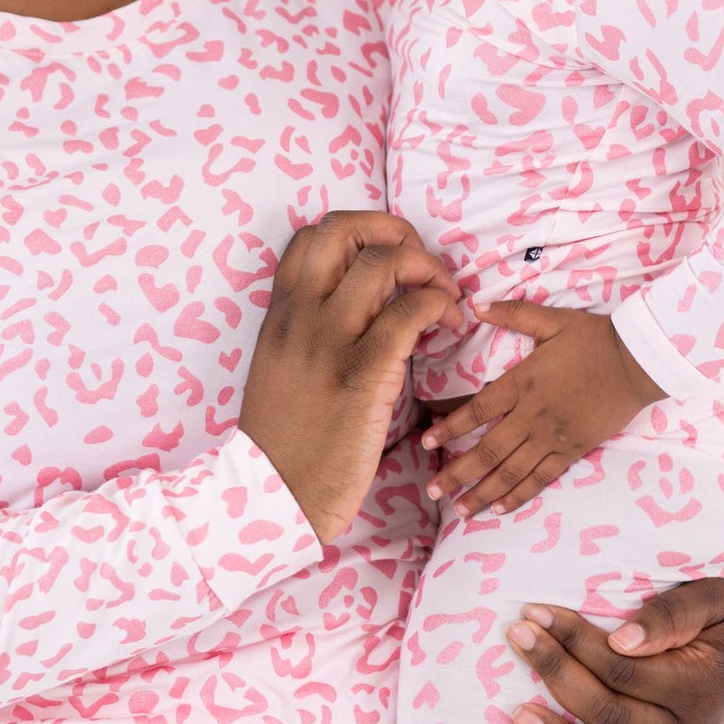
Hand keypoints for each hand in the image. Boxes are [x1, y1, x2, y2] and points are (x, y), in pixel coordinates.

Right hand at [239, 211, 462, 543]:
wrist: (275, 494)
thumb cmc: (284, 438)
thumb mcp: (279, 366)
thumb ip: (307, 328)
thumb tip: (357, 304)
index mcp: (281, 312)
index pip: (312, 235)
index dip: (360, 230)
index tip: (388, 257)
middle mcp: (302, 315)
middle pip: (346, 229)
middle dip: (396, 232)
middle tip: (421, 265)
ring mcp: (331, 342)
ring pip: (385, 263)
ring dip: (428, 269)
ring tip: (445, 299)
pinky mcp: (364, 374)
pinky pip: (410, 312)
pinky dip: (440, 307)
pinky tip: (448, 329)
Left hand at [421, 302, 665, 515]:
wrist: (638, 363)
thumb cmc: (593, 338)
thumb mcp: (551, 319)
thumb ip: (512, 313)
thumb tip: (475, 305)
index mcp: (523, 383)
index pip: (478, 410)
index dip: (450, 427)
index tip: (426, 442)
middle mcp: (533, 416)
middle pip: (488, 451)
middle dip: (457, 473)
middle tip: (432, 490)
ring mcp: (553, 438)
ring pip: (512, 472)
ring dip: (483, 492)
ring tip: (459, 509)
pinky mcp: (572, 452)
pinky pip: (541, 479)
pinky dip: (519, 495)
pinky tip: (500, 508)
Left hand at [503, 578, 723, 723]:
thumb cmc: (721, 611)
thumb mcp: (709, 597)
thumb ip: (670, 615)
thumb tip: (621, 640)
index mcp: (697, 691)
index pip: (619, 668)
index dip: (575, 640)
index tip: (536, 612)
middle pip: (607, 711)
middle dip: (556, 672)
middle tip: (516, 634)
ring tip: (516, 712)